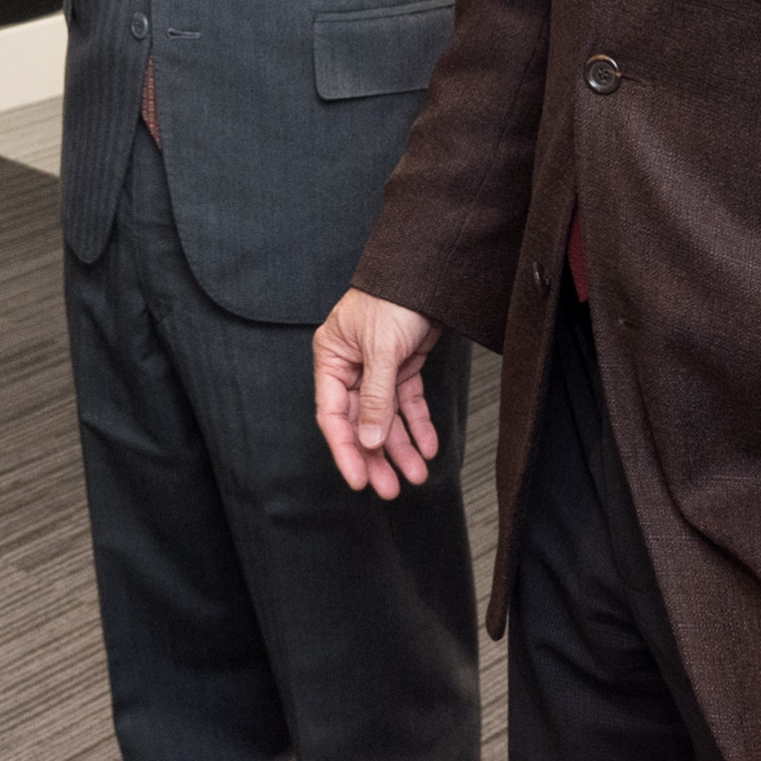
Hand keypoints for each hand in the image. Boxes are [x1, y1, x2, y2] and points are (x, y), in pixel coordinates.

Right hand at [313, 288, 443, 498]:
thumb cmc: (392, 297)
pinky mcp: (401, 367)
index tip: (358, 479)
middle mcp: (351, 366)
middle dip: (377, 456)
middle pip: (360, 422)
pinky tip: (428, 446)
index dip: (345, 450)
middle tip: (388, 488)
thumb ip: (375, 397)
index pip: (332, 414)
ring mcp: (377, 369)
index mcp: (332, 358)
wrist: (429, 273)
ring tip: (415, 475)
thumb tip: (367, 439)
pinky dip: (418, 425)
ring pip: (386, 418)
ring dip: (401, 447)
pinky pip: (407, 404)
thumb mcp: (381, 350)